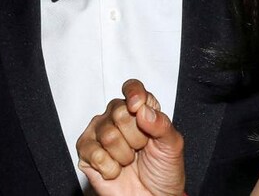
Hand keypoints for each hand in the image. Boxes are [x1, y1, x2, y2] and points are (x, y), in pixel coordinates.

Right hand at [77, 79, 184, 195]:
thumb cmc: (163, 169)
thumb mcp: (172, 145)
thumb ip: (161, 124)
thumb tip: (143, 109)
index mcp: (140, 109)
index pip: (132, 88)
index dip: (133, 94)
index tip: (138, 106)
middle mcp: (116, 117)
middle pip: (119, 112)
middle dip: (136, 137)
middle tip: (141, 149)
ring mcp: (99, 133)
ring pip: (108, 134)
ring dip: (124, 155)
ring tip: (130, 160)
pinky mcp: (86, 153)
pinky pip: (94, 153)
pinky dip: (110, 167)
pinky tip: (116, 170)